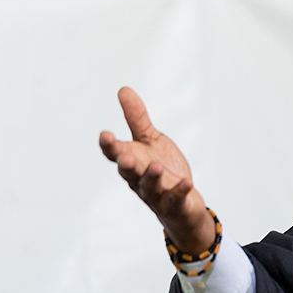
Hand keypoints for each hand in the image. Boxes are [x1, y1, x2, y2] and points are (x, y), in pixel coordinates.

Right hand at [98, 87, 213, 253]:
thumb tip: (123, 89)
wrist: (180, 203)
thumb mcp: (150, 139)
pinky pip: (176, 198)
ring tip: (156, 166)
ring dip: (152, 177)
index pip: (115, 154)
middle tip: (124, 156)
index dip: (109, 146)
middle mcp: (139, 179)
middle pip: (128, 172)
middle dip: (125, 165)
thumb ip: (136, 118)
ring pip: (150, 186)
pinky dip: (180, 191)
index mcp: (131, 161)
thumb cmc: (160, 168)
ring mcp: (156, 193)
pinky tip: (187, 183)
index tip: (105, 134)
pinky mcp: (175, 203)